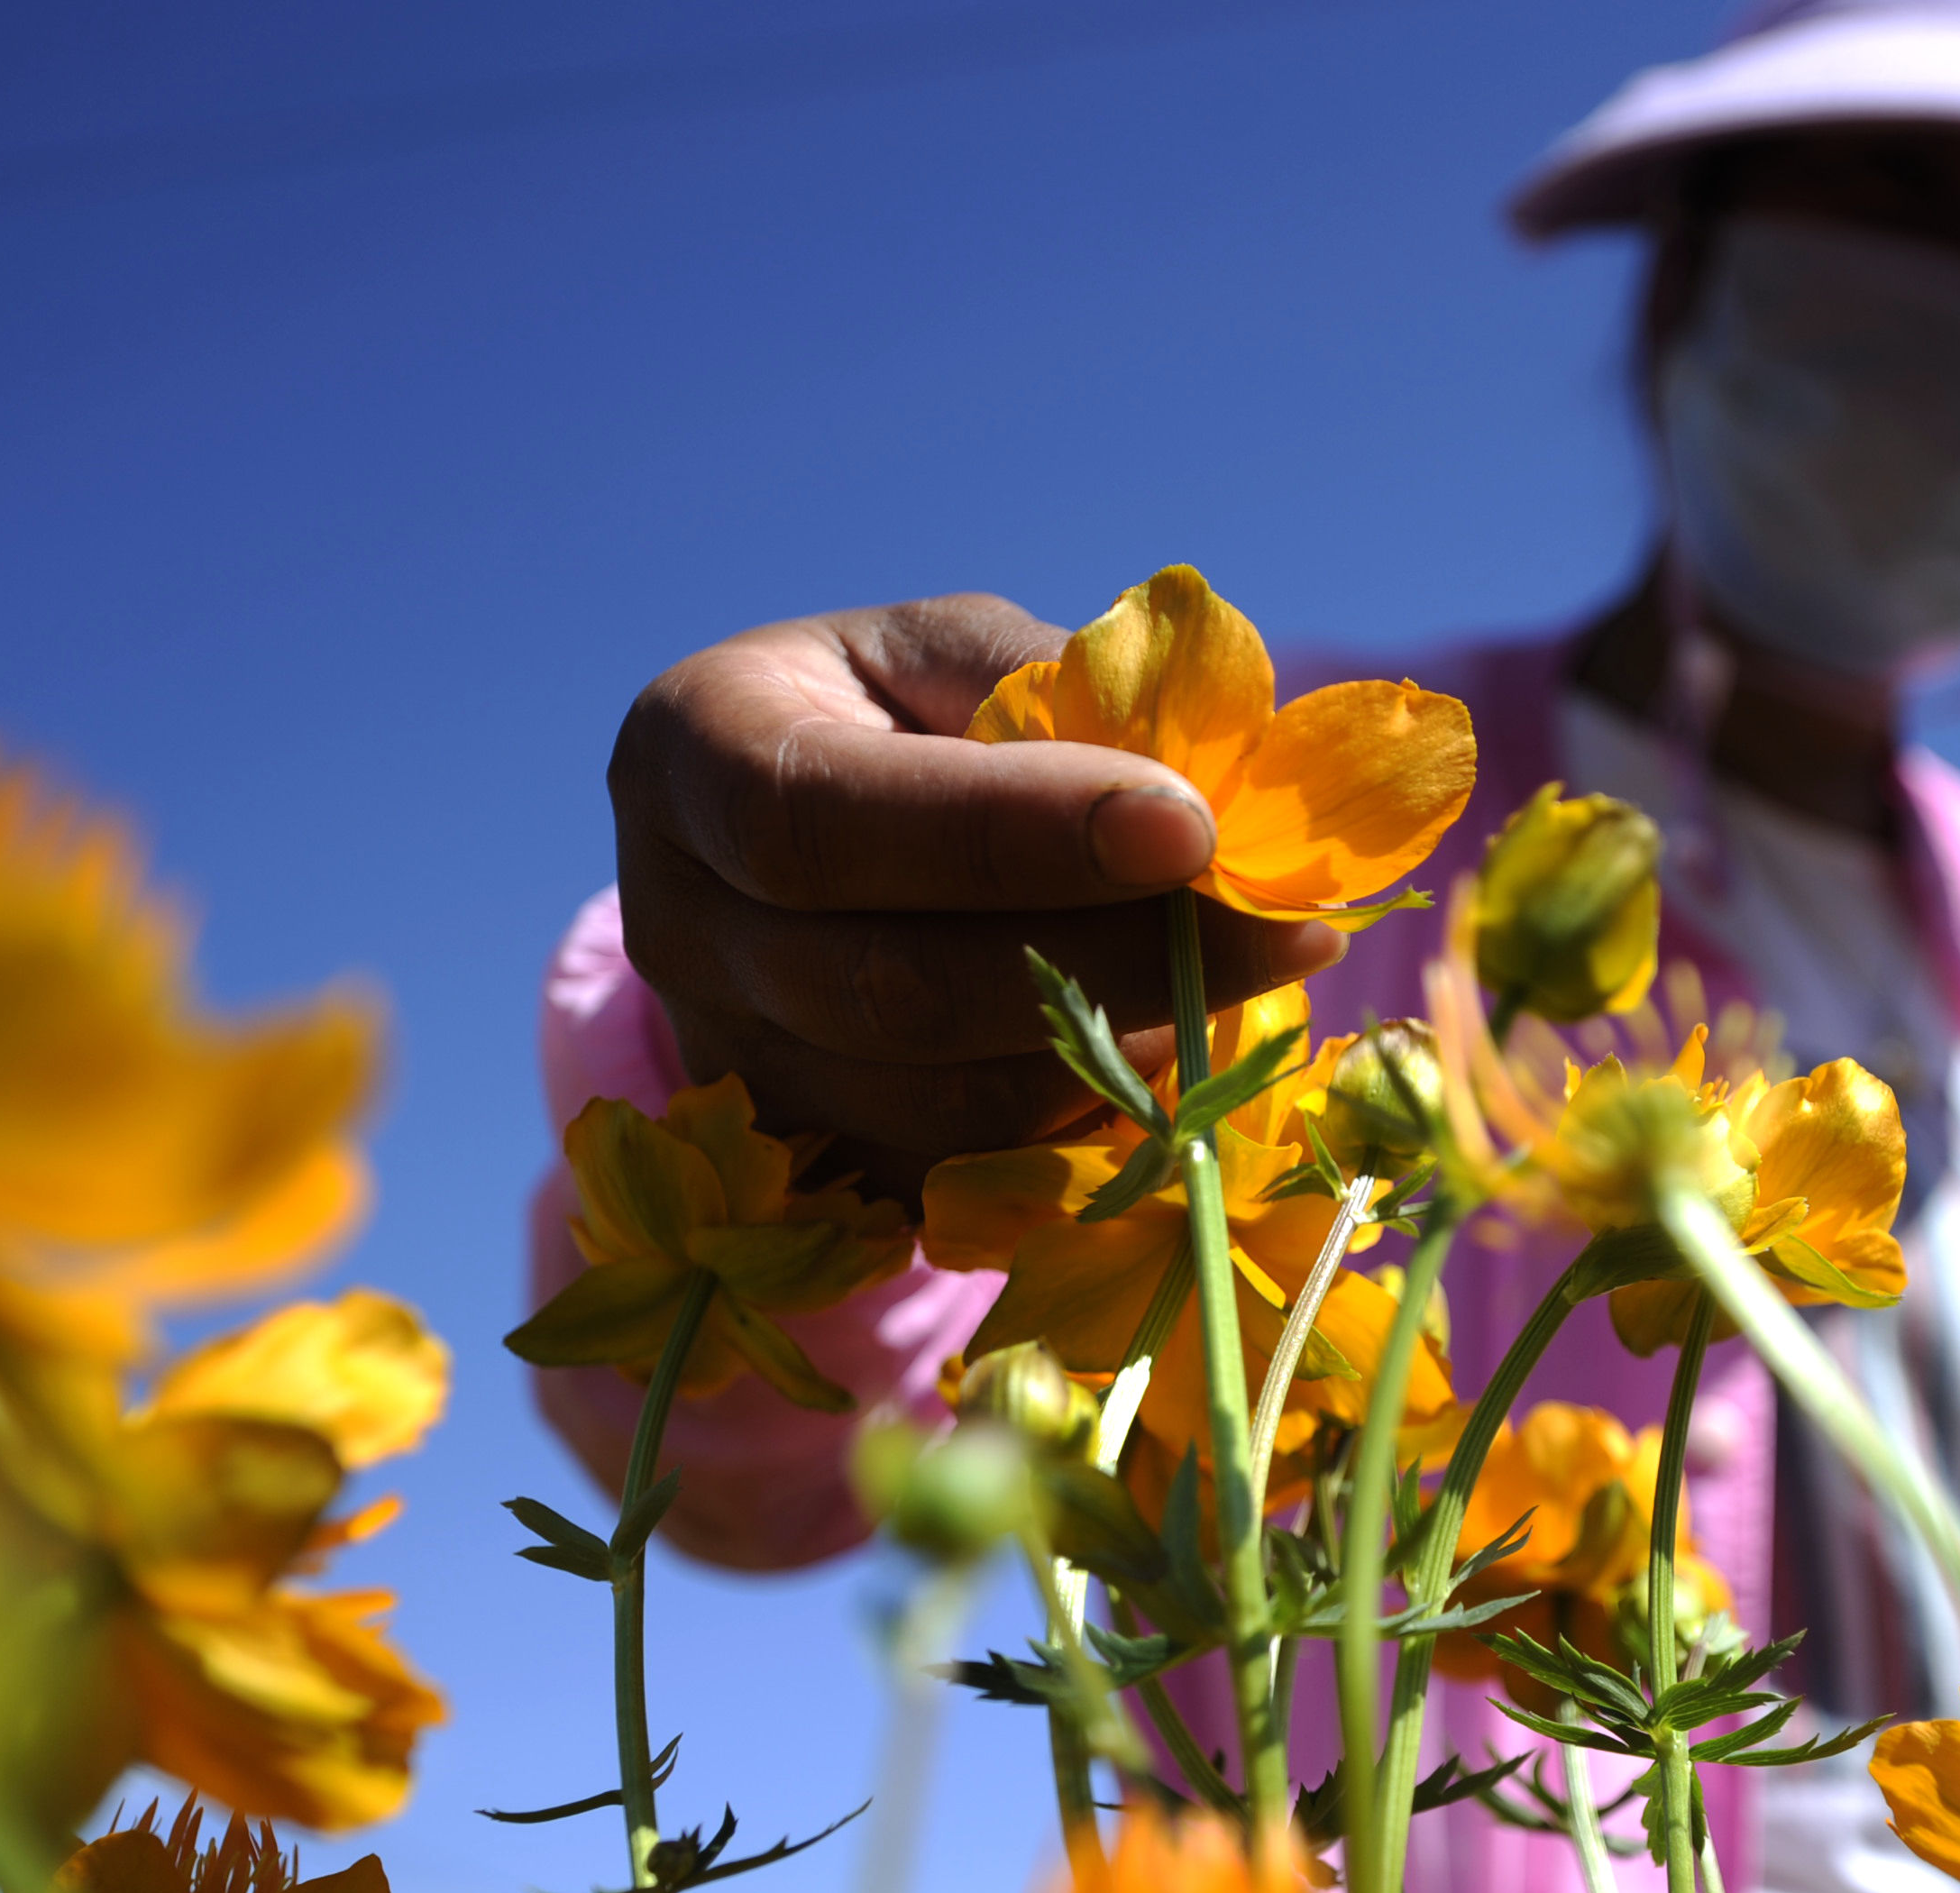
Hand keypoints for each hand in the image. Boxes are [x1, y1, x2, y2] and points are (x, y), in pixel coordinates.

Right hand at [608, 594, 1341, 1199]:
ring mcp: (731, 1064)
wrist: (793, 837)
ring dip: (1119, 1056)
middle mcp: (678, 925)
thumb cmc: (895, 712)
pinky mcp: (807, 1159)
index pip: (825, 817)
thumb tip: (1214, 780)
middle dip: (1110, 965)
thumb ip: (1054, 690)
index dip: (1009, 833)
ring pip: (937, 1108)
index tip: (1190, 826)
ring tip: (1245, 978)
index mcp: (692, 754)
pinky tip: (1170, 1046)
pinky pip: (968, 1174)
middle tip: (1281, 928)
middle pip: (887, 988)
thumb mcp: (951, 652)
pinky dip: (1088, 1121)